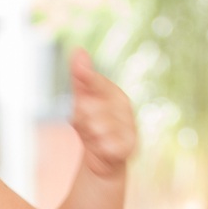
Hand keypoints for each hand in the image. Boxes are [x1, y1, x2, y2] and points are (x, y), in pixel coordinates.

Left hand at [70, 50, 136, 179]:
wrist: (102, 158)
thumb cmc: (91, 125)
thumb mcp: (82, 101)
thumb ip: (80, 79)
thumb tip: (78, 50)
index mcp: (113, 93)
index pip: (99, 83)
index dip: (88, 77)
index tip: (77, 69)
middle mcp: (124, 108)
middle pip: (94, 107)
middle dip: (81, 116)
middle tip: (80, 121)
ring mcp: (129, 127)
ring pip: (99, 127)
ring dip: (89, 133)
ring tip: (91, 136)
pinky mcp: (129, 146)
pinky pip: (108, 144)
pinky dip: (100, 146)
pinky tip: (99, 146)